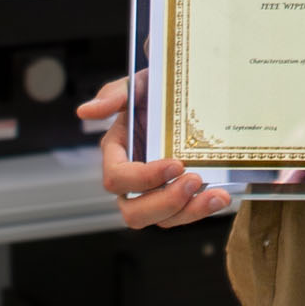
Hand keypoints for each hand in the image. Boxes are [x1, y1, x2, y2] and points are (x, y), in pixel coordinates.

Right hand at [76, 72, 231, 228]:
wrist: (188, 98)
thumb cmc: (156, 92)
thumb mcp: (138, 85)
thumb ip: (113, 96)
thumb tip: (84, 110)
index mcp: (116, 154)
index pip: (118, 178)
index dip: (143, 178)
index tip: (176, 165)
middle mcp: (130, 180)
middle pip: (134, 211)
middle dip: (166, 201)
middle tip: (195, 181)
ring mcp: (152, 193)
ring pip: (162, 219)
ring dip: (189, 212)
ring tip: (215, 196)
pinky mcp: (175, 199)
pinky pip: (182, 216)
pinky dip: (202, 210)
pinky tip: (220, 197)